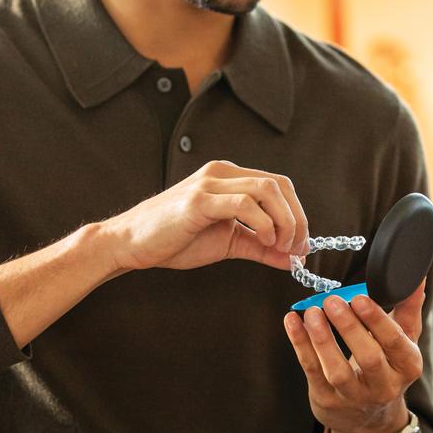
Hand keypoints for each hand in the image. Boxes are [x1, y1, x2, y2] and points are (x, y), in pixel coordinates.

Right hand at [102, 160, 308, 272]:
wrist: (131, 244)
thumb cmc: (175, 240)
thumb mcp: (228, 243)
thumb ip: (261, 247)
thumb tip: (294, 260)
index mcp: (230, 178)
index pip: (279, 185)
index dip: (299, 214)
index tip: (302, 245)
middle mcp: (222, 173)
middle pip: (279, 184)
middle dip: (297, 219)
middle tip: (297, 248)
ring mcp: (210, 183)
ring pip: (266, 189)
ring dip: (284, 221)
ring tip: (281, 246)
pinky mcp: (199, 200)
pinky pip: (243, 204)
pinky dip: (263, 223)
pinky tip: (264, 241)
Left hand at [284, 282, 425, 432]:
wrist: (369, 421)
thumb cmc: (386, 368)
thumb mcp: (403, 342)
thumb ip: (408, 308)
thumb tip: (417, 277)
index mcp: (407, 366)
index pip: (395, 342)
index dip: (377, 320)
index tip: (360, 297)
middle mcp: (384, 386)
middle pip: (369, 358)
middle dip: (349, 328)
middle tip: (333, 301)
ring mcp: (354, 397)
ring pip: (337, 370)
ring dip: (322, 339)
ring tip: (312, 312)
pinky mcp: (327, 401)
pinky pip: (313, 371)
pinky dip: (300, 345)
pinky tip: (293, 322)